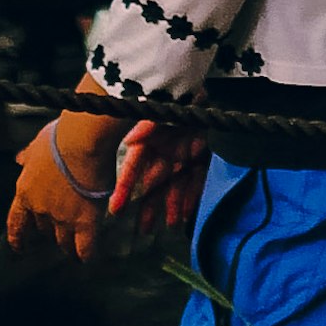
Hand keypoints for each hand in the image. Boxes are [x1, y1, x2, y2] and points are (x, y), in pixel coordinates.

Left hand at [7, 109, 118, 253]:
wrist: (82, 142)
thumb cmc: (61, 138)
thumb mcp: (37, 146)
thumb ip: (28, 157)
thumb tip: (20, 159)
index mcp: (25, 192)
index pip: (16, 222)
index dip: (17, 238)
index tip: (19, 248)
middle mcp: (41, 210)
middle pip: (44, 230)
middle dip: (52, 231)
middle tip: (63, 229)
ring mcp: (63, 218)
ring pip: (63, 243)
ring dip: (68, 246)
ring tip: (74, 249)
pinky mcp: (85, 222)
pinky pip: (84, 248)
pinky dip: (85, 255)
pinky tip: (87, 257)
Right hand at [101, 108, 193, 232]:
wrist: (210, 95)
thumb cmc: (182, 101)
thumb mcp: (164, 112)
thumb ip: (148, 126)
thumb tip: (130, 141)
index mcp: (150, 142)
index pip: (133, 169)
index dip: (124, 189)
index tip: (116, 209)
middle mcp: (164, 153)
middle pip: (154, 184)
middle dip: (149, 207)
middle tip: (143, 230)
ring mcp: (183, 158)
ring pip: (175, 187)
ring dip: (173, 206)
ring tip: (170, 226)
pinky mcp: (201, 159)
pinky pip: (195, 182)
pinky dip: (192, 198)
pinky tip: (188, 214)